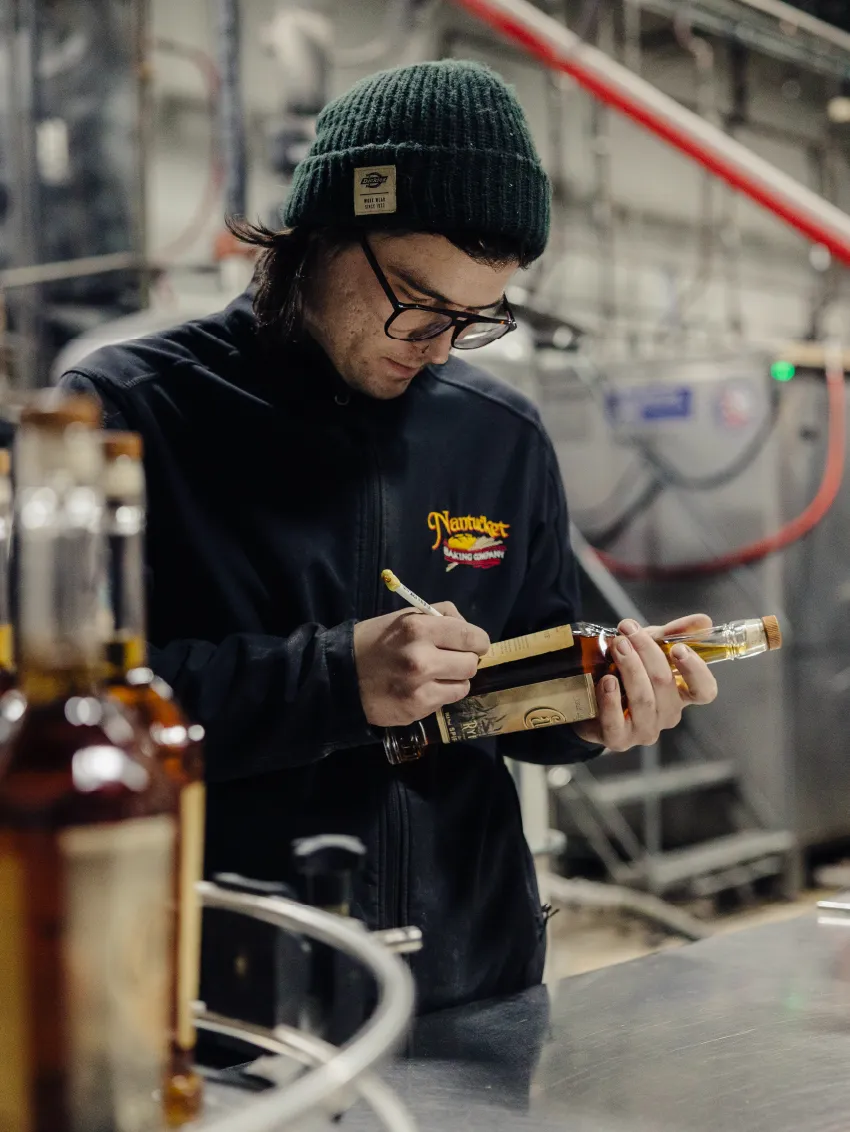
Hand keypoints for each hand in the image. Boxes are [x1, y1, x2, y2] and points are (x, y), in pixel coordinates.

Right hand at [354, 603, 490, 727]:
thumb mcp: (404, 617)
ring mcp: (419, 687)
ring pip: (464, 685)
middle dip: (465, 660)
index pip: (471, 636)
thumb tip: (469, 631)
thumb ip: (441, 617)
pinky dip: (441, 694)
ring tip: (435, 675)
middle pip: (471, 663)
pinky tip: (423, 688)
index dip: (478, 641)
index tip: (474, 644)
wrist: (340, 676)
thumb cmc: (375, 641)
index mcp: (418, 628)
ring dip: (454, 680)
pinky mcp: (417, 709)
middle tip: (450, 659)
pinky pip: (447, 700)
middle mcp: (421, 658)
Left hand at [572, 614, 718, 751]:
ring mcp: (644, 730)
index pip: (705, 691)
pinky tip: (607, 681)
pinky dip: (611, 699)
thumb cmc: (625, 674)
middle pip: (666, 686)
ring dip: (630, 669)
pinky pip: (617, 722)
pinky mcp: (618, 739)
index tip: (679, 648)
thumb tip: (703, 620)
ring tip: (617, 646)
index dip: (696, 671)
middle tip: (628, 631)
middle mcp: (667, 715)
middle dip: (647, 653)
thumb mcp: (648, 649)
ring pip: (643, 700)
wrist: (587, 699)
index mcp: (681, 695)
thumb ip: (673, 634)